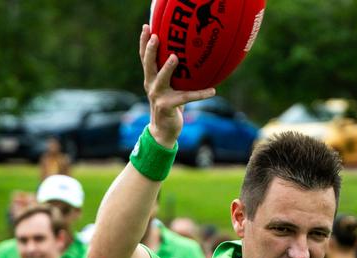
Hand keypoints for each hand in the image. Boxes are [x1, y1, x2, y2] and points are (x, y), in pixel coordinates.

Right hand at [140, 25, 214, 147]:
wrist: (163, 131)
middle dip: (151, 50)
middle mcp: (152, 85)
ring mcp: (158, 96)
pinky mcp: (168, 106)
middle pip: (149, 65)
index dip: (144, 42)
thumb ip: (175, 76)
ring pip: (162, 79)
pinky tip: (212, 91)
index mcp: (151, 79)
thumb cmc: (169, 106)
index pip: (145, 58)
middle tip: (156, 36)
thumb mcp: (170, 88)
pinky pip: (186, 98)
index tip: (146, 26)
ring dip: (168, 68)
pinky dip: (200, 94)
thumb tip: (192, 59)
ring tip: (175, 57)